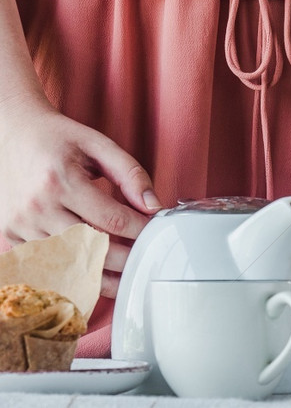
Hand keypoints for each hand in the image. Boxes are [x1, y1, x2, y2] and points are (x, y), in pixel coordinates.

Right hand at [0, 97, 161, 296]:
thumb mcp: (98, 145)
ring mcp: (19, 226)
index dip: (140, 231)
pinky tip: (96, 274)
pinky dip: (73, 274)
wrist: (10, 134)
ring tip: (127, 274)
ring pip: (69, 264)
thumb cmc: (57, 138)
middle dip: (126, 259)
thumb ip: (130, 173)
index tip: (157, 234)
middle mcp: (36, 207)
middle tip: (147, 260)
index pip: (112, 220)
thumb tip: (153, 206)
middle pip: (92, 249)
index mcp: (60, 181)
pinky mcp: (9, 237)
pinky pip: (46, 267)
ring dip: (102, 274)